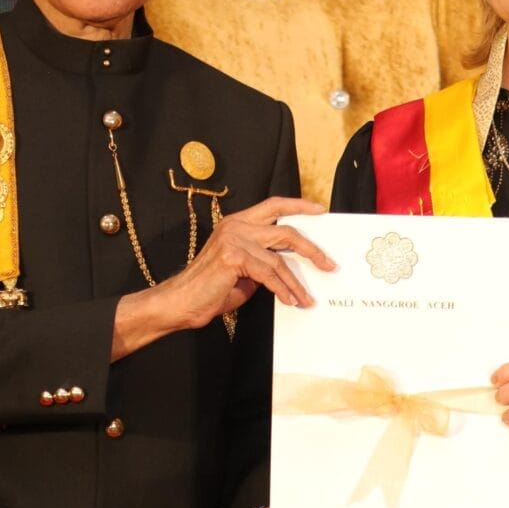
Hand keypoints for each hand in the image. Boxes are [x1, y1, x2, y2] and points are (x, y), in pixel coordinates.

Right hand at [159, 196, 333, 327]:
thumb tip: (290, 267)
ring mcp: (233, 239)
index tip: (321, 211)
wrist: (180, 302)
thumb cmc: (209, 289)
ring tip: (307, 297)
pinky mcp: (232, 257)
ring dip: (297, 281)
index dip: (299, 206)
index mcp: (237, 222)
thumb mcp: (242, 270)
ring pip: (279, 257)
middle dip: (311, 249)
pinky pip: (268, 274)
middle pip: (285, 230)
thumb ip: (263, 261)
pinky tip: (289, 300)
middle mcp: (236, 225)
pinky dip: (282, 289)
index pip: (273, 205)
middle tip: (328, 264)